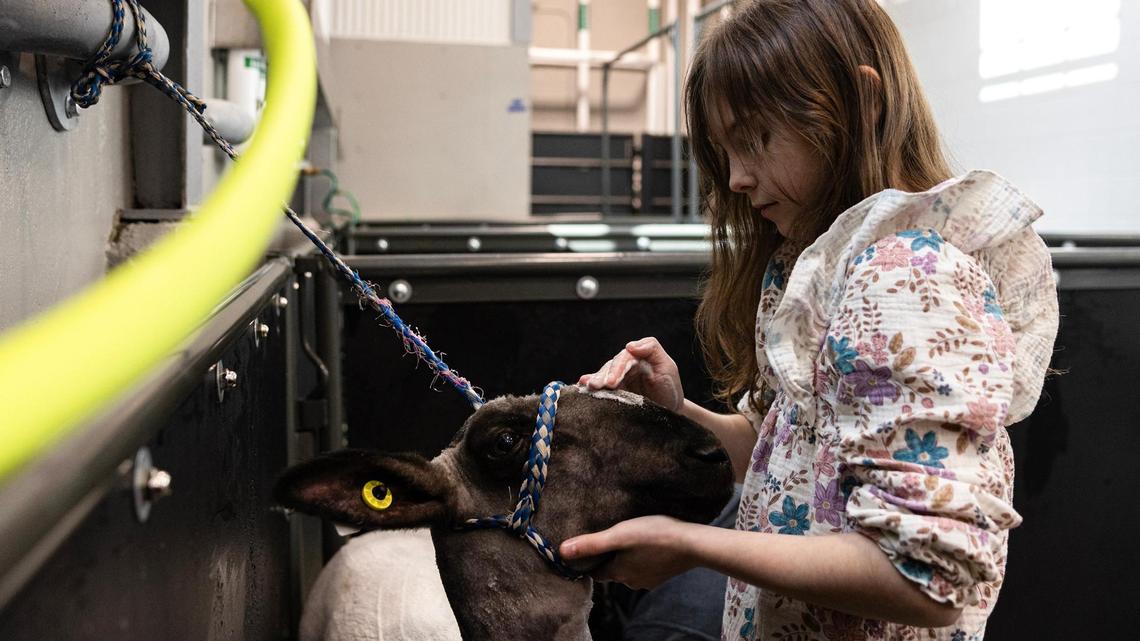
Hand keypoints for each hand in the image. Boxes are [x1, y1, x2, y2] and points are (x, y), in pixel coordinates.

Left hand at [559, 516, 697, 589]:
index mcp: (618, 573)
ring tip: (628, 537)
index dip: (589, 561)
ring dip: (627, 556)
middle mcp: (632, 581)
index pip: (595, 572)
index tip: (586, 548)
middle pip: (612, 570)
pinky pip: (645, 565)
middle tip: (609, 537)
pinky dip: (642, 556)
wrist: (693, 544)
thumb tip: (562, 551)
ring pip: (630, 568)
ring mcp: (649, 579)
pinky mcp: (663, 573)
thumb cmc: (654, 535)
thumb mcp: (619, 535)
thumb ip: (591, 544)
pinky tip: (647, 543)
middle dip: (608, 557)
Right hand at [578, 337, 684, 411]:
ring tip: (587, 386)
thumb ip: (652, 349)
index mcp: (637, 358)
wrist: (670, 411)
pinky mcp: (614, 391)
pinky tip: (580, 386)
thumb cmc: (670, 388)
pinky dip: (590, 384)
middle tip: (595, 386)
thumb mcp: (668, 367)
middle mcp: (625, 366)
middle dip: (602, 376)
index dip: (617, 369)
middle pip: (611, 366)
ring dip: (595, 380)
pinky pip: (601, 386)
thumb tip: (630, 345)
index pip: (624, 358)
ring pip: (604, 375)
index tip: (611, 383)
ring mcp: (618, 378)